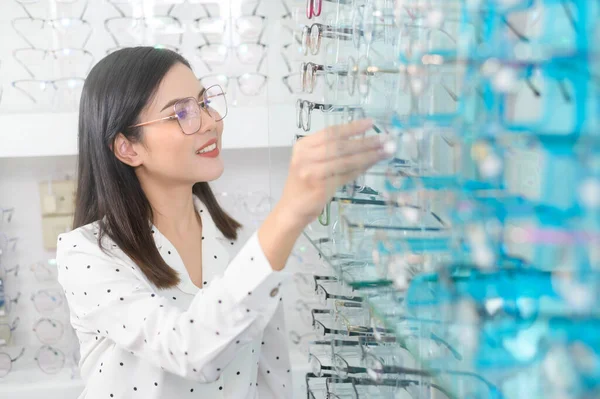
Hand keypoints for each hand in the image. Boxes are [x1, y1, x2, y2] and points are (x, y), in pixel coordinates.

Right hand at [276, 119, 392, 228]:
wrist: (292, 209)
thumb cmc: (305, 184)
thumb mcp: (312, 162)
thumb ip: (331, 152)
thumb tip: (364, 141)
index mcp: (303, 146)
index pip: (330, 132)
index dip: (352, 127)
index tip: (371, 122)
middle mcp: (305, 157)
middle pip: (340, 145)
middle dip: (365, 141)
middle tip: (385, 138)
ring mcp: (311, 172)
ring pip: (345, 160)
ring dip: (368, 155)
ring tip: (385, 151)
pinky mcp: (320, 187)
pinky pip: (346, 175)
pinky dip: (361, 169)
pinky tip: (372, 165)